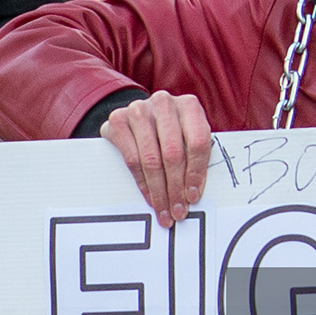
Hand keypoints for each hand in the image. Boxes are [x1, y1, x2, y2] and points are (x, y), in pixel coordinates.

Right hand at [99, 92, 215, 226]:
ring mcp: (139, 109)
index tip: (193, 196)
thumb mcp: (186, 136)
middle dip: (175, 188)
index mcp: (189, 105)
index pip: (197, 142)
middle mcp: (164, 103)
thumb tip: (193, 193)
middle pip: (173, 153)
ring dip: (158, 190)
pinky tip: (148, 195)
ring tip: (163, 208)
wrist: (137, 114)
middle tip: (177, 210)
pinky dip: (141, 182)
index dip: (196, 173)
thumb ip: (194, 156)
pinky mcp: (118, 119)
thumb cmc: (169, 130)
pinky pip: (131, 159)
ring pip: (151, 159)